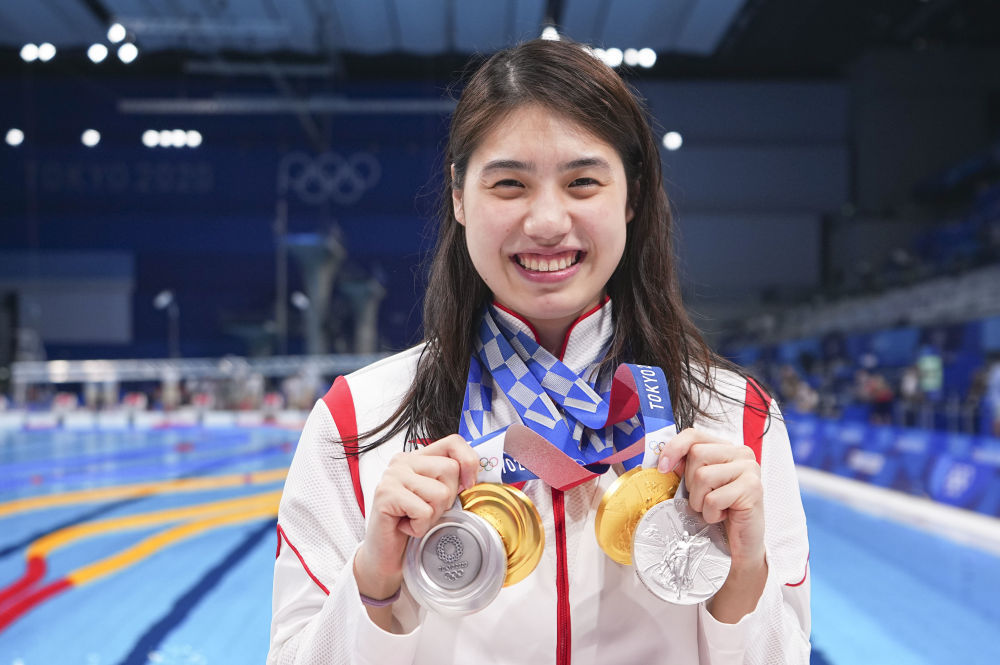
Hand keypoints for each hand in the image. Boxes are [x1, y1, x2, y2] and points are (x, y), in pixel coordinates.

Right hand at [353, 434, 479, 601]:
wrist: (387, 554)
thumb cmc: (413, 524)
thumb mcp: (437, 498)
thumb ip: (451, 481)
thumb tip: (474, 477)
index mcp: (418, 457)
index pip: (453, 442)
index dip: (469, 461)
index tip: (468, 485)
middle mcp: (403, 461)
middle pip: (450, 469)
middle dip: (447, 498)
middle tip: (427, 511)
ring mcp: (392, 476)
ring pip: (439, 492)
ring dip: (432, 515)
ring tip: (415, 519)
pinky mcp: (385, 494)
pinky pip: (423, 510)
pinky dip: (420, 527)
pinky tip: (406, 527)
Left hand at [656, 428, 764, 570]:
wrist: (740, 545)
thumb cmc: (718, 512)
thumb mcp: (697, 486)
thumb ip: (684, 468)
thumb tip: (661, 459)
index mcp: (726, 448)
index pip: (694, 435)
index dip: (674, 448)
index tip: (663, 468)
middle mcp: (741, 453)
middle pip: (696, 454)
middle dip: (690, 483)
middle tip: (704, 499)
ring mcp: (750, 469)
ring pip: (703, 476)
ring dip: (700, 501)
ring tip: (714, 509)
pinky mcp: (753, 489)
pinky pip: (714, 498)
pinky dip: (711, 514)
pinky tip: (723, 516)